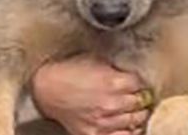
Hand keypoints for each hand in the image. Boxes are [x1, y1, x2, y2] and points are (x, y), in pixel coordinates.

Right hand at [31, 54, 150, 134]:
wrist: (46, 88)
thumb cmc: (69, 71)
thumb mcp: (97, 60)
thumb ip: (117, 69)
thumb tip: (132, 74)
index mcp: (113, 83)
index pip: (140, 85)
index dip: (139, 82)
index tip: (138, 83)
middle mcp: (110, 104)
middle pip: (140, 103)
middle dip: (141, 98)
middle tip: (140, 96)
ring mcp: (102, 122)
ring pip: (134, 121)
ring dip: (137, 115)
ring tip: (136, 111)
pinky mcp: (93, 134)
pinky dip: (127, 131)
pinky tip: (128, 126)